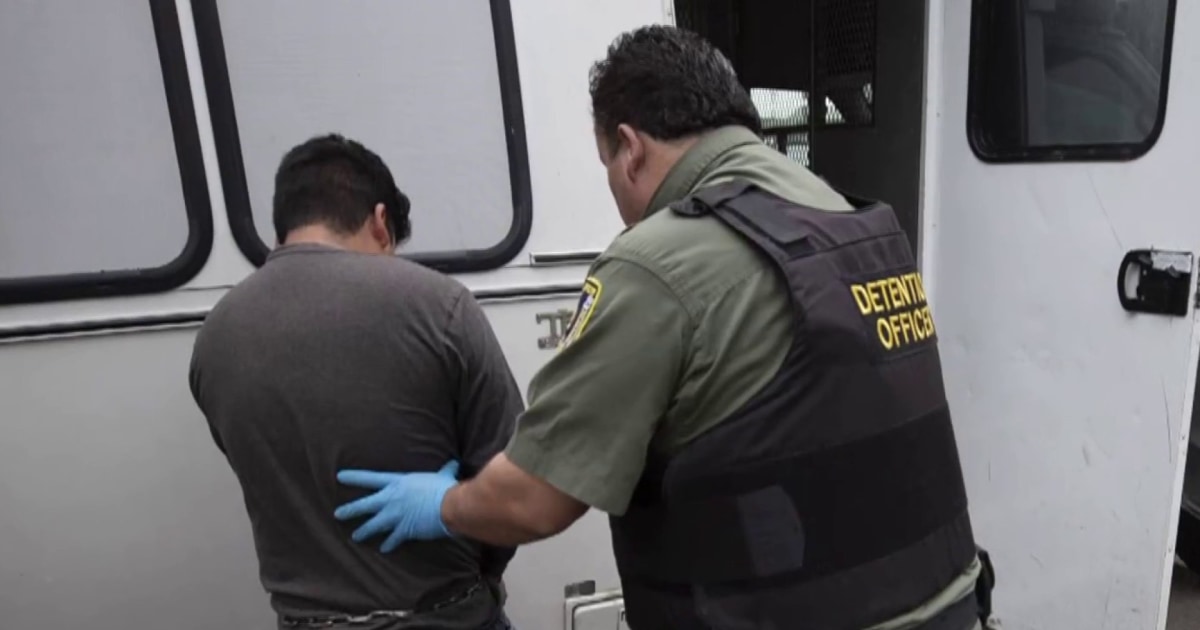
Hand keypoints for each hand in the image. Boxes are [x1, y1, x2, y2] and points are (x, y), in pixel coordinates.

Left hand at [333, 460, 459, 551]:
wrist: (449, 506)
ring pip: (374, 525)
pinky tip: (384, 549)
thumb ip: (445, 470)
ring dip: (364, 531)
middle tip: (337, 514)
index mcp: (398, 483)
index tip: (339, 477)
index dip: (355, 477)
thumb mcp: (443, 475)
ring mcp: (396, 516)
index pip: (371, 478)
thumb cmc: (444, 488)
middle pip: (365, 505)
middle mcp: (392, 499)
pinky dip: (388, 545)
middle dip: (350, 510)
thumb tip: (453, 463)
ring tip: (355, 536)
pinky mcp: (404, 530)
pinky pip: (392, 539)